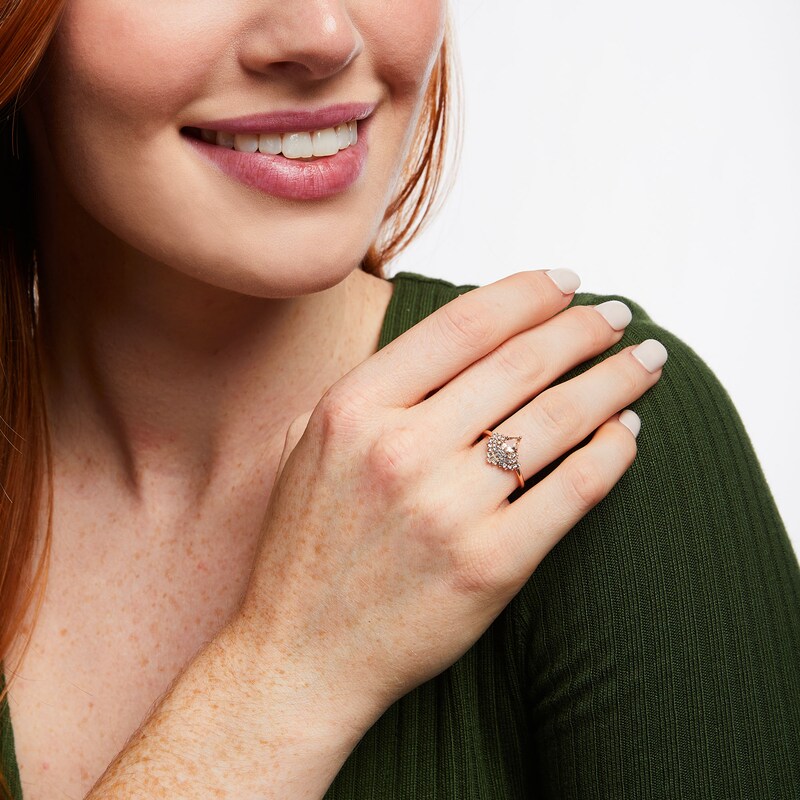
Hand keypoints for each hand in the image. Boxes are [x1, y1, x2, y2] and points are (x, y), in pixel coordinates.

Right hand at [232, 269, 664, 719]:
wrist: (299, 654)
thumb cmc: (305, 549)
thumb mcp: (308, 446)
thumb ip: (371, 390)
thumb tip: (455, 346)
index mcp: (354, 408)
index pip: (463, 324)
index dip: (527, 294)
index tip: (564, 282)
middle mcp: (400, 449)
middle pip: (522, 362)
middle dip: (584, 328)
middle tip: (617, 317)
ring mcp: (448, 510)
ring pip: (559, 419)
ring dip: (615, 380)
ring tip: (644, 363)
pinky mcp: (490, 565)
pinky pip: (574, 489)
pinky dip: (612, 452)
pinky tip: (626, 431)